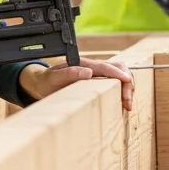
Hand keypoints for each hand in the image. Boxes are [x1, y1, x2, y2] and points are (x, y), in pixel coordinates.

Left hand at [20, 58, 134, 110]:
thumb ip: (69, 74)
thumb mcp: (53, 79)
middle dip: (128, 83)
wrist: (41, 83)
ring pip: (120, 74)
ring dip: (127, 88)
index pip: (107, 66)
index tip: (127, 82)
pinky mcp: (98, 80)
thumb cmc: (46, 82)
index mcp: (84, 64)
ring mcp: (97, 73)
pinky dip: (122, 90)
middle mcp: (93, 66)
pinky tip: (122, 102)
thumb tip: (89, 72)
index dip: (119, 74)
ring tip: (127, 105)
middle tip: (127, 103)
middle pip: (119, 68)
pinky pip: (115, 82)